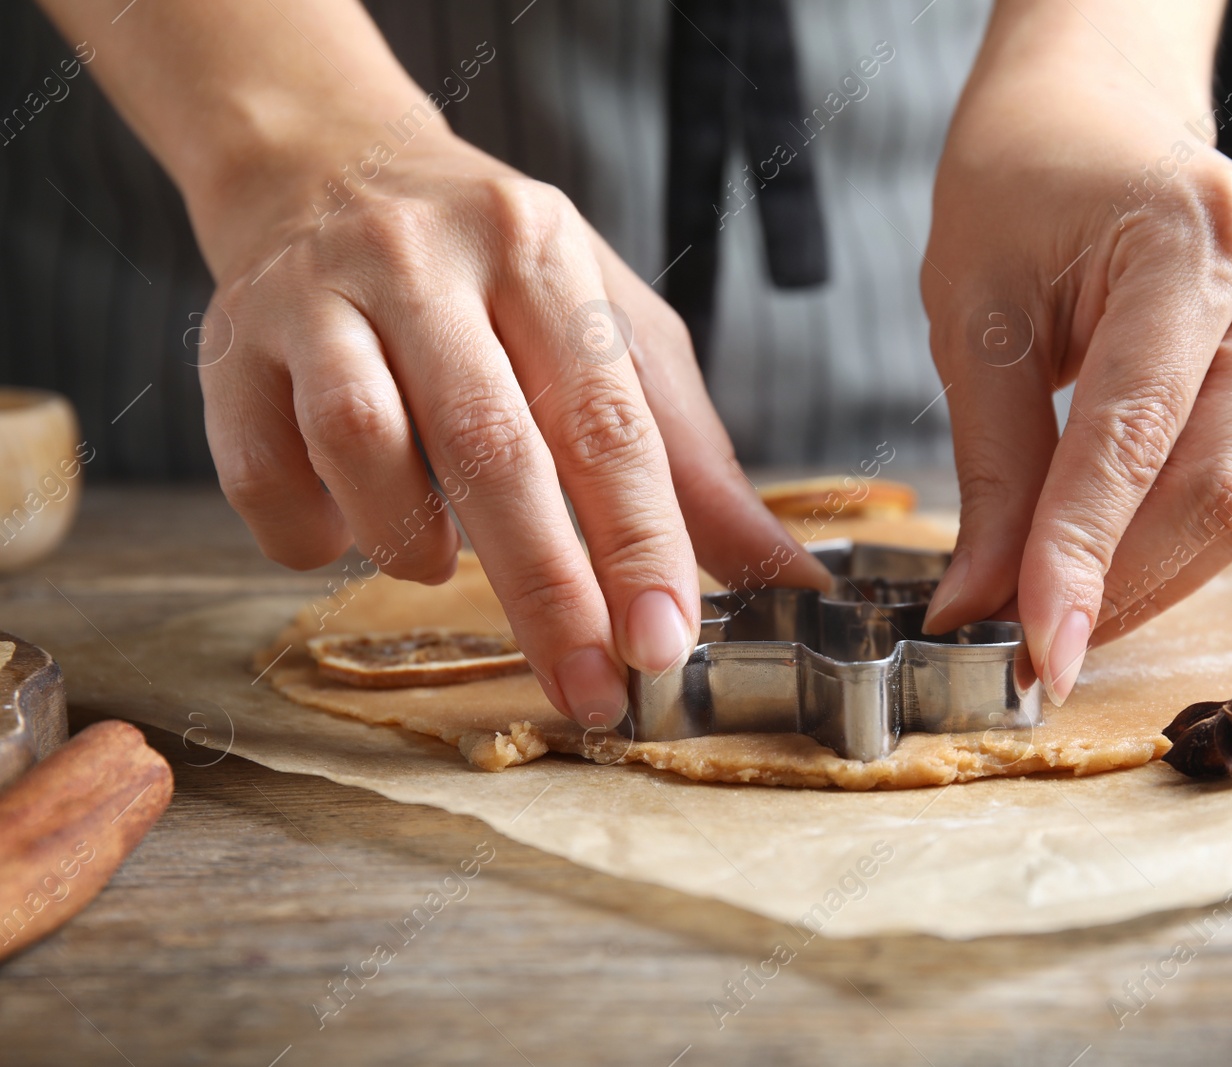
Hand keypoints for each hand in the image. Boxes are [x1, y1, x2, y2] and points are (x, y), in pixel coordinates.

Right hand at [193, 130, 827, 727]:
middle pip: (489, 446)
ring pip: (361, 445)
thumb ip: (688, 456)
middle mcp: (425, 263)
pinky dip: (309, 530)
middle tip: (586, 688)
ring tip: (441, 564)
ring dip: (411, 543)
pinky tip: (346, 529)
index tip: (662, 643)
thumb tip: (780, 575)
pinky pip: (258, 470)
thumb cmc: (491, 268)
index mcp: (540, 255)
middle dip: (546, 588)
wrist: (326, 164)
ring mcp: (316, 296)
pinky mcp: (228, 343)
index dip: (638, 539)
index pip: (602, 416)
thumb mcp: (610, 326)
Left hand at [918, 42, 1231, 704]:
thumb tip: (981, 605)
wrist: (1094, 115)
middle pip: (1221, 483)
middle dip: (1125, 587)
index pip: (1136, 434)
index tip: (1036, 653)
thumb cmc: (1023, 188)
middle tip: (1040, 654)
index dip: (1082, 560)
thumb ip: (992, 466)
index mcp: (1191, 236)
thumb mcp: (975, 314)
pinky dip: (1187, 539)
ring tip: (1072, 621)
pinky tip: (1125, 569)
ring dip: (1159, 579)